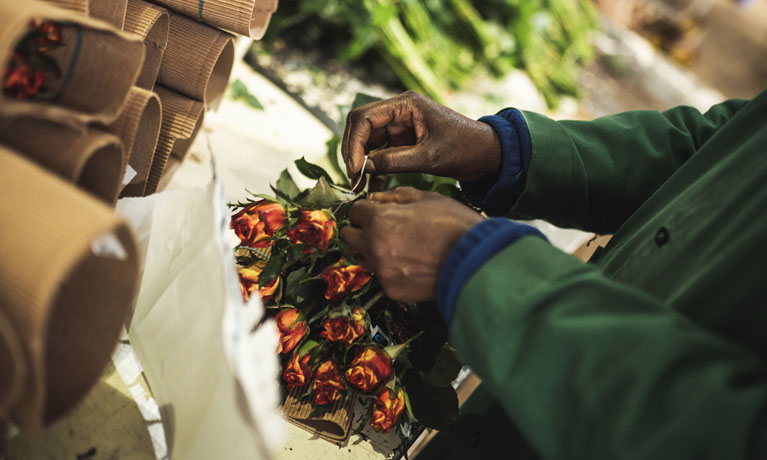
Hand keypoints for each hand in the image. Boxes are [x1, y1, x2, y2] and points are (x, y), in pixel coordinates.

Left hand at [340, 187, 483, 302]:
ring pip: (361, 257)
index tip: (374, 211)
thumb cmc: (455, 226)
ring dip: (371, 250)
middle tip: (379, 228)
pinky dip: (390, 270)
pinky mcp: (392, 290)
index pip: (354, 211)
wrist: (475, 262)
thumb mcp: (427, 198)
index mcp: (380, 220)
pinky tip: (410, 263)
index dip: (366, 209)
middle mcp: (374, 246)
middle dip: (361, 229)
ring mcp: (382, 271)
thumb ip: (395, 196)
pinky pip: (381, 277)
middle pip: (349, 236)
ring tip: (396, 246)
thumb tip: (376, 198)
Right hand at [342, 91, 500, 188]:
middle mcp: (399, 111)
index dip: (354, 143)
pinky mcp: (404, 142)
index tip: (354, 168)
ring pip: (368, 142)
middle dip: (353, 152)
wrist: (486, 154)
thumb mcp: (429, 157)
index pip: (365, 118)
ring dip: (361, 163)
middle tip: (352, 178)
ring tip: (358, 186)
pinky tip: (371, 186)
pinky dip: (374, 168)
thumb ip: (394, 161)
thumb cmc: (465, 148)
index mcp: (405, 104)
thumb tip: (364, 168)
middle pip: (361, 127)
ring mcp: (400, 126)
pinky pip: (380, 153)